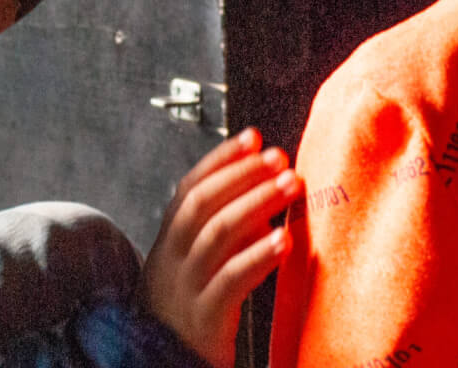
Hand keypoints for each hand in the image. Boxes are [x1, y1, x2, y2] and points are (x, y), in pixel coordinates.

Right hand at [139, 129, 303, 367]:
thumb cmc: (193, 316)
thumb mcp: (198, 270)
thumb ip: (223, 237)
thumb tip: (263, 200)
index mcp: (167, 244)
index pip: (188, 189)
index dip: (220, 160)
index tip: (253, 136)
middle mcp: (170, 260)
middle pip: (200, 205)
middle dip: (241, 174)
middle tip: (278, 156)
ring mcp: (184, 289)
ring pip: (215, 236)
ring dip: (256, 204)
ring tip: (290, 185)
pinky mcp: (203, 320)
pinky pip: (229, 281)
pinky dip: (258, 257)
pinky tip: (284, 240)